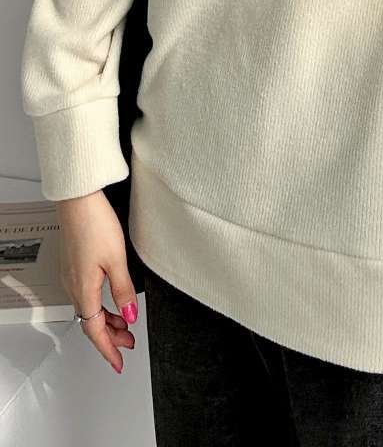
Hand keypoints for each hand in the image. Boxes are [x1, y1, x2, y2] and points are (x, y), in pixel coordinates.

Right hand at [56, 189, 138, 374]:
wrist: (78, 201)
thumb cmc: (95, 225)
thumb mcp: (117, 260)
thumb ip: (124, 291)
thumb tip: (129, 317)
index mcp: (84, 290)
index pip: (95, 331)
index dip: (108, 349)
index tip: (119, 362)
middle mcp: (73, 286)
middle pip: (91, 323)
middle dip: (110, 337)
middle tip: (128, 344)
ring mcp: (72, 276)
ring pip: (89, 309)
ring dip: (107, 320)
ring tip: (125, 325)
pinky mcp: (74, 265)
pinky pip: (86, 295)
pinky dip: (100, 304)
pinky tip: (112, 300)